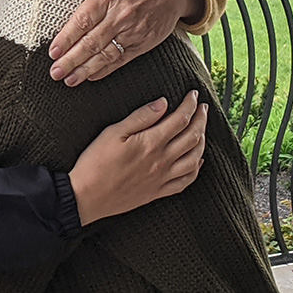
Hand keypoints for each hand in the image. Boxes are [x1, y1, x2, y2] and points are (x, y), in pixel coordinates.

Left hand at [48, 0, 201, 85]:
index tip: (52, 52)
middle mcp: (121, 15)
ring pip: (106, 54)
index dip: (67, 38)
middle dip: (71, 60)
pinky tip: (91, 76)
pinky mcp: (146, 41)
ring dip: (85, 69)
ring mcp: (135, 30)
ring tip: (69, 80)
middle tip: (55, 73)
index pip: (83, 21)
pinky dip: (106, 69)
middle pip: (91, 42)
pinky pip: (122, 59)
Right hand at [69, 90, 206, 225]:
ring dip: (202, 141)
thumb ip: (140, 117)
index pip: (179, 120)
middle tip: (204, 108)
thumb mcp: (113, 133)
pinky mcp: (158, 191)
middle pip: (192, 137)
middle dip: (201, 119)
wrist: (88, 196)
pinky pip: (186, 180)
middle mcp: (162, 161)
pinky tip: (197, 160)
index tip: (193, 95)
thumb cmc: (95, 163)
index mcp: (150, 143)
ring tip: (202, 129)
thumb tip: (162, 103)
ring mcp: (162, 178)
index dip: (190, 105)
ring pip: (194, 158)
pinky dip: (196, 168)